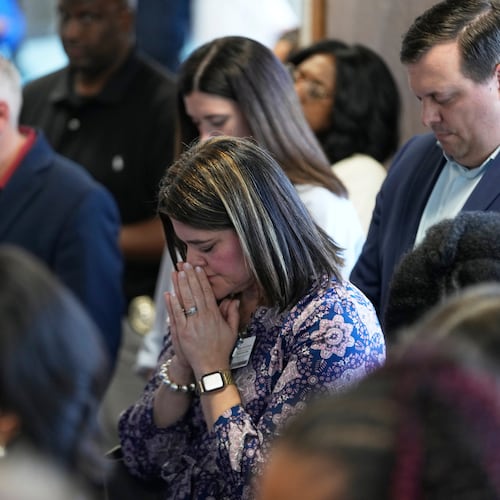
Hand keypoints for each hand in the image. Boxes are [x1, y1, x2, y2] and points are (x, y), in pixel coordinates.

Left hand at [167, 262, 238, 377]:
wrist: (210, 367)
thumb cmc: (221, 349)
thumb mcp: (232, 331)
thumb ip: (233, 314)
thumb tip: (234, 300)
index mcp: (214, 316)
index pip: (207, 293)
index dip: (202, 279)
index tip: (198, 268)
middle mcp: (202, 319)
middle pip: (195, 293)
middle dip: (189, 277)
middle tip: (185, 264)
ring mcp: (191, 325)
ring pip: (184, 301)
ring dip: (180, 286)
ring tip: (176, 272)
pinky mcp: (181, 333)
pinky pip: (176, 315)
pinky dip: (172, 304)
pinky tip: (169, 293)